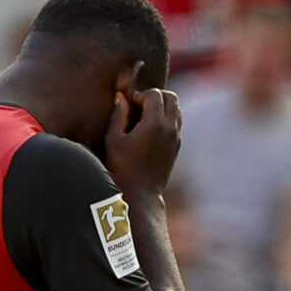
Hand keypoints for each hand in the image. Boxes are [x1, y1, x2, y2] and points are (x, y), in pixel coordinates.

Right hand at [102, 66, 181, 196]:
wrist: (140, 196)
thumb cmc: (122, 168)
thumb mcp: (114, 140)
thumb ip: (118, 114)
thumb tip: (121, 97)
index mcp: (155, 124)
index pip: (154, 94)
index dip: (139, 95)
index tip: (127, 104)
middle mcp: (170, 128)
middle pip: (171, 97)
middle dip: (154, 96)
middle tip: (138, 106)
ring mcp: (176, 138)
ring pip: (176, 109)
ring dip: (162, 107)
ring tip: (143, 117)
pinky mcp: (177, 147)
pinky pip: (176, 122)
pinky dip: (166, 118)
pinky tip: (149, 129)